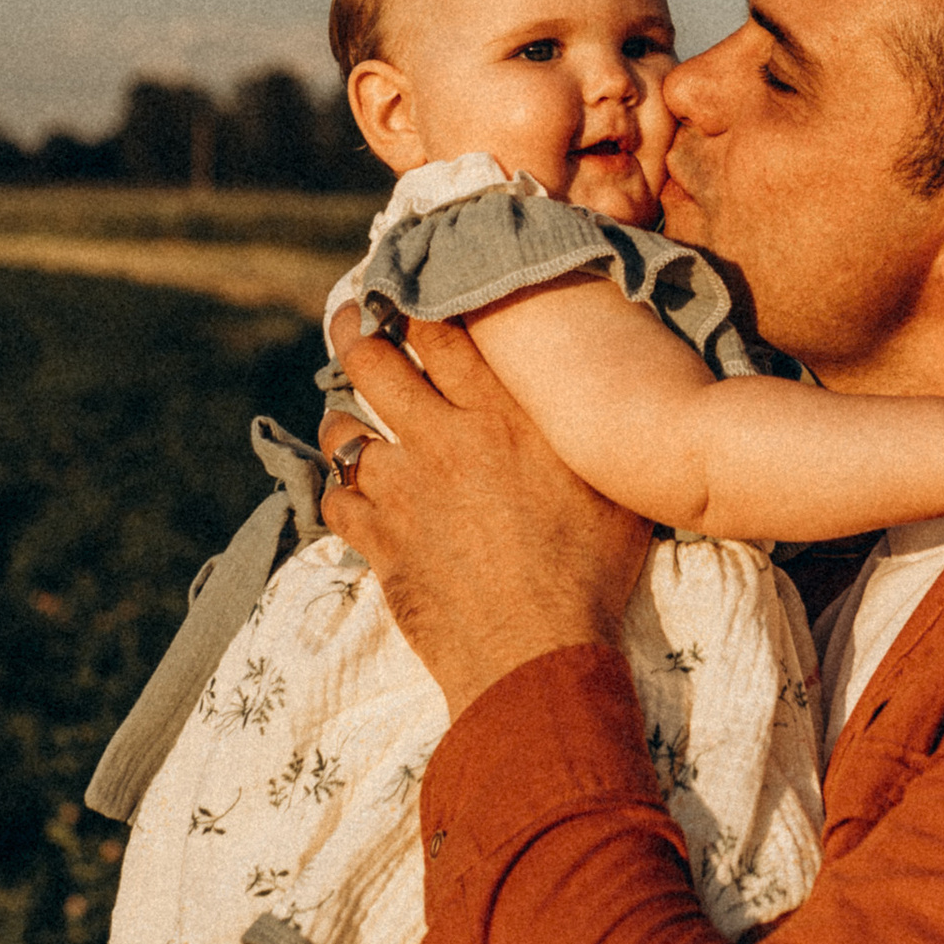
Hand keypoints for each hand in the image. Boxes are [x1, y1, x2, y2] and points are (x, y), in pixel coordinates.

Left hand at [320, 315, 653, 710]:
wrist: (537, 652)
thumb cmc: (590, 573)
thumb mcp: (609, 486)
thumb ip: (582, 433)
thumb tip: (592, 399)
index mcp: (501, 417)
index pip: (443, 333)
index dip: (419, 303)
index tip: (409, 291)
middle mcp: (442, 441)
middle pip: (376, 362)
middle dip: (355, 329)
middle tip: (349, 317)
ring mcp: (401, 491)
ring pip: (343, 430)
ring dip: (342, 418)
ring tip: (346, 417)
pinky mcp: (378, 541)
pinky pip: (335, 500)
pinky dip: (339, 491)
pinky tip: (350, 492)